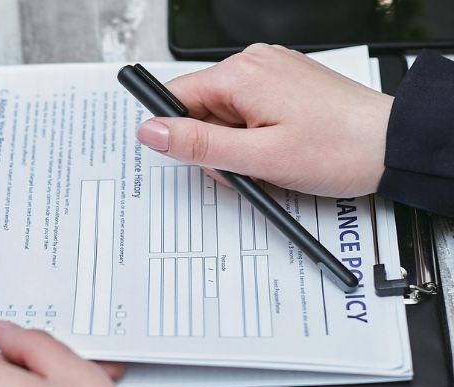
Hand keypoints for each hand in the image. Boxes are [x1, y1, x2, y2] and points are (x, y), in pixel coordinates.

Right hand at [136, 43, 393, 196]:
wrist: (391, 146)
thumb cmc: (338, 148)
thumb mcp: (258, 156)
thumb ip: (198, 144)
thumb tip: (152, 131)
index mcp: (241, 74)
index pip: (175, 98)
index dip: (179, 135)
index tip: (196, 157)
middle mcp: (254, 64)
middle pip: (200, 110)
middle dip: (214, 147)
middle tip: (248, 167)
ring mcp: (271, 73)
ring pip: (224, 116)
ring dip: (236, 146)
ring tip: (270, 160)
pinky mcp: (283, 86)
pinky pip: (248, 113)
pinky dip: (254, 136)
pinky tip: (278, 149)